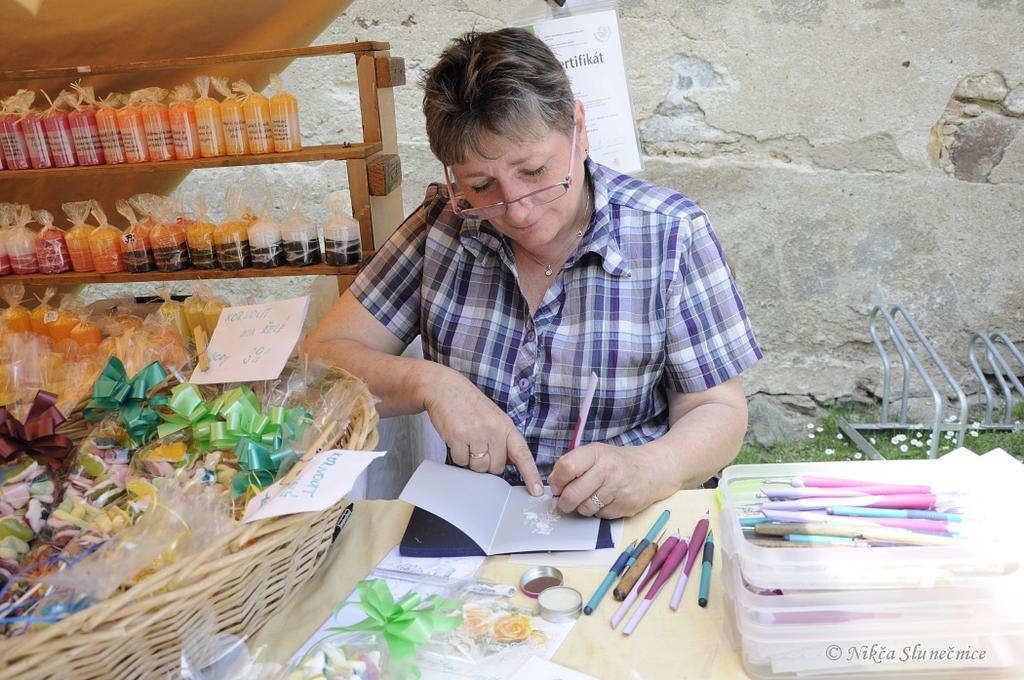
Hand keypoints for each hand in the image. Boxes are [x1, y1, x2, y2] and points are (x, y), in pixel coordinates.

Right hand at [421, 365, 542, 495]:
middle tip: (479, 446)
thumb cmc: (471, 405)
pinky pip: (461, 461)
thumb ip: (504, 439)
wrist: (446, 389)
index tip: (536, 490)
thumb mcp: (495, 418)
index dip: (530, 474)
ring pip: (478, 467)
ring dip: (471, 460)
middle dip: (487, 463)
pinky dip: (458, 455)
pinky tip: (457, 440)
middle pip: (496, 467)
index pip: (522, 454)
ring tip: (467, 441)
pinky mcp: (458, 437)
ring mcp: (476, 434)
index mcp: (506, 426)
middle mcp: (494, 430)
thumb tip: (511, 463)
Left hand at [547, 443, 665, 518]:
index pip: (567, 467)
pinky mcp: (626, 506)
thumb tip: (553, 484)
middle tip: (564, 503)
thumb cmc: (618, 462)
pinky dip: (598, 512)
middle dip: (564, 502)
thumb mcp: (596, 454)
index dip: (557, 481)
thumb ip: (573, 464)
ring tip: (591, 498)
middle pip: (573, 493)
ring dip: (582, 507)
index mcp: (597, 453)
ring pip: (585, 508)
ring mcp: (619, 489)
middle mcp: (608, 469)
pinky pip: (600, 516)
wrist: (653, 470)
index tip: (557, 487)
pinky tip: (606, 501)